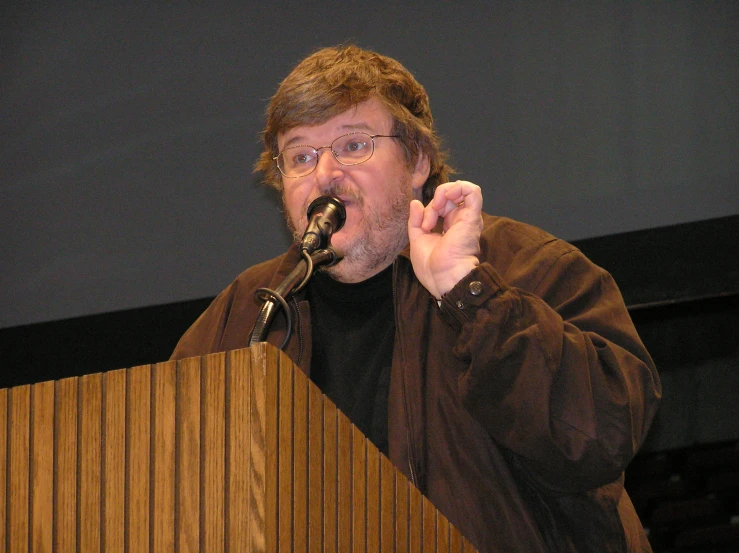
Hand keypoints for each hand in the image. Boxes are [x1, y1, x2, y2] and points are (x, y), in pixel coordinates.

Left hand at [408, 181, 482, 298]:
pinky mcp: (472, 217)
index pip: (440, 206)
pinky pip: (473, 191)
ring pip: (461, 189)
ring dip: (444, 193)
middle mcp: (460, 221)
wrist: (444, 278)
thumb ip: (416, 220)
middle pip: (447, 198)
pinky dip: (457, 188)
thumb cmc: (432, 268)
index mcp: (450, 228)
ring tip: (437, 207)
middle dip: (433, 204)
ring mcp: (467, 218)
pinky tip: (446, 199)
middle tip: (427, 222)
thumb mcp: (417, 240)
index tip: (423, 227)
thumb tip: (415, 202)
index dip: (428, 210)